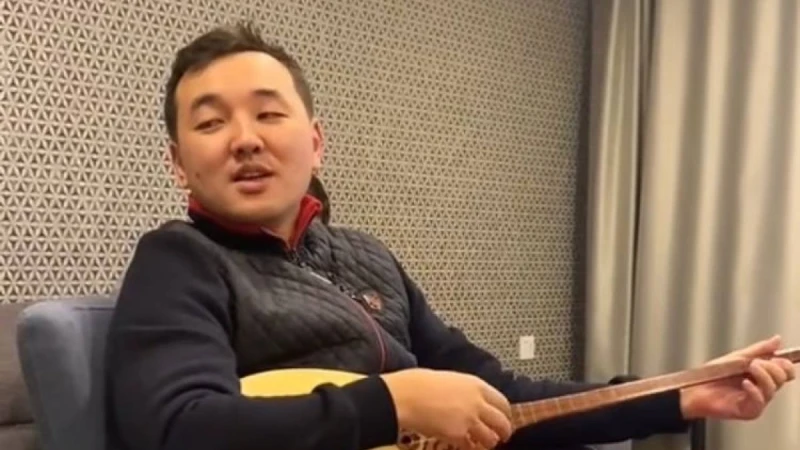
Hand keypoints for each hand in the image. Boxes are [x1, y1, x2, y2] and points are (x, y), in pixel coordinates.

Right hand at [381, 368, 512, 449]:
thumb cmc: (419, 384)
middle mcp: (477, 402)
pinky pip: (471, 446)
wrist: (406, 396)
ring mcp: (469, 420)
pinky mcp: (458, 435)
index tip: (505, 418)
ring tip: (485, 443)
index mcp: (476, 385)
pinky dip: (470, 447)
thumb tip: (469, 399)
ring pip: (491, 437)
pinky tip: (465, 445)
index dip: (505, 413)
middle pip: (502, 422)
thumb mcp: (450, 379)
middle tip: (502, 436)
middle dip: (505, 431)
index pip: (502, 402)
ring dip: (489, 442)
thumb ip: (465, 390)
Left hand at [680, 335, 795, 420]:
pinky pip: (759, 402)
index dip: (784, 364)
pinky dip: (754, 391)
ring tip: (750, 367)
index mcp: (761, 376)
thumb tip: (777, 340)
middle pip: (782, 379)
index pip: (785, 371)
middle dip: (771, 367)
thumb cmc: (711, 375)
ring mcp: (755, 401)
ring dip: (763, 375)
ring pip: (772, 389)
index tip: (776, 356)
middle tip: (755, 362)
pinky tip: (746, 383)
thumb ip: (758, 350)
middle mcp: (761, 389)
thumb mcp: (737, 357)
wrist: (693, 388)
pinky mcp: (747, 411)